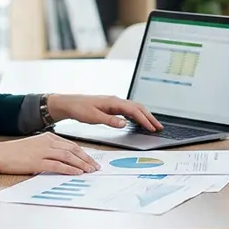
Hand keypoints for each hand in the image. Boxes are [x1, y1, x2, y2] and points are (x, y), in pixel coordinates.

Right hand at [0, 132, 99, 174]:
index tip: (92, 160)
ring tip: (90, 171)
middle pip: (73, 150)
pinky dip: (69, 169)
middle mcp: (48, 142)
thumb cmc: (14, 152)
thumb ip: (49, 151)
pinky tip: (77, 173)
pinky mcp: (37, 162)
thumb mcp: (35, 146)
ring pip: (68, 157)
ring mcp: (43, 151)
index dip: (84, 153)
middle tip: (95, 167)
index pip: (71, 145)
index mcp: (48, 137)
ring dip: (81, 164)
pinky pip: (58, 165)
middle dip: (86, 159)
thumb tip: (63, 161)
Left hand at [47, 94, 162, 131]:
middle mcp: (116, 100)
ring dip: (145, 116)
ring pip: (135, 108)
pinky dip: (138, 115)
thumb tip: (124, 123)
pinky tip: (139, 121)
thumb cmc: (80, 109)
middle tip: (159, 127)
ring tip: (153, 124)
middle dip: (150, 117)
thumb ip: (110, 120)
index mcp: (113, 102)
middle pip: (138, 107)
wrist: (70, 103)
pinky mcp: (112, 106)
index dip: (144, 119)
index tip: (152, 127)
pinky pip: (129, 109)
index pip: (134, 110)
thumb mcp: (94, 117)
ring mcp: (115, 102)